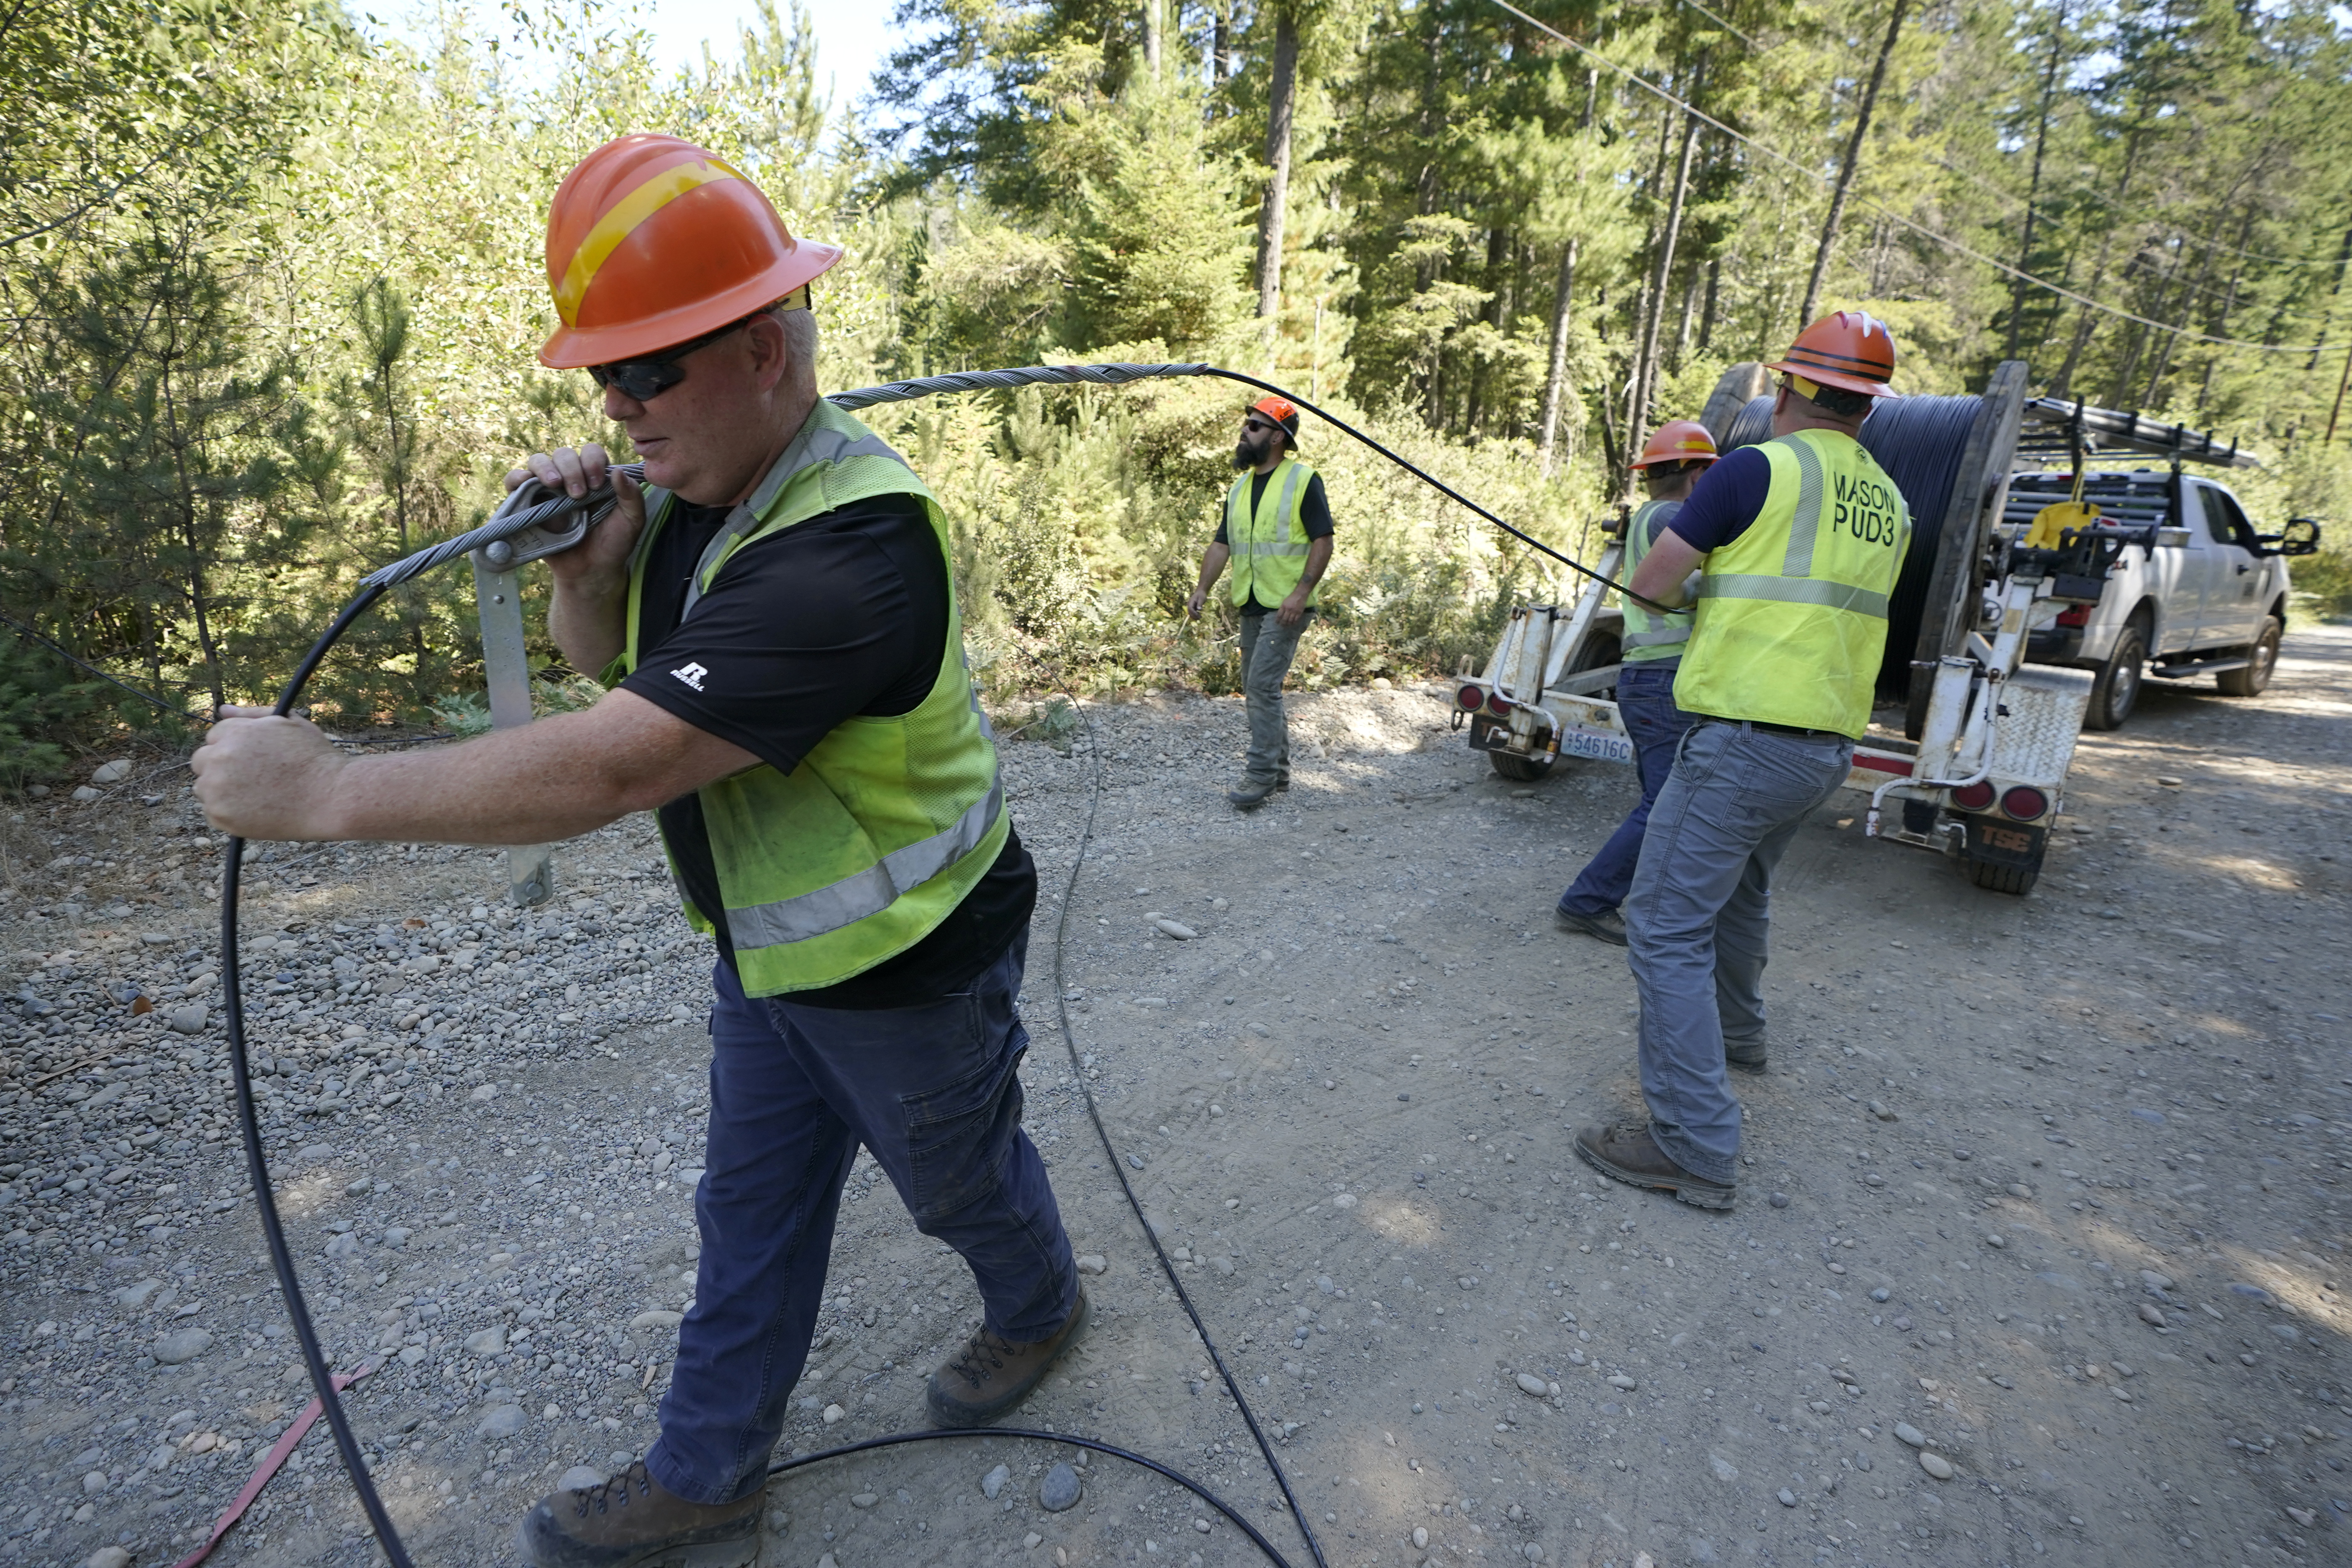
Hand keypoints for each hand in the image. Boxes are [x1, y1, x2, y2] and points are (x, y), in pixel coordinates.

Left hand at [189, 707, 347, 841]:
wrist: (331, 798)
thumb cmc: (315, 759)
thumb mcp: (290, 724)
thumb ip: (253, 714)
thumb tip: (223, 709)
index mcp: (235, 732)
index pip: (214, 736)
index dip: (235, 747)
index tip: (254, 759)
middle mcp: (220, 758)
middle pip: (201, 761)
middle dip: (221, 767)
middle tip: (253, 777)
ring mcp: (217, 788)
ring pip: (204, 787)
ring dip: (222, 789)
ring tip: (257, 794)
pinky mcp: (220, 815)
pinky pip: (212, 812)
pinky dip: (229, 812)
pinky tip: (256, 809)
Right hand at [506, 443, 644, 592]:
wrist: (592, 571)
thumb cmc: (614, 544)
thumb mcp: (632, 521)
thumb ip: (632, 495)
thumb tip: (619, 471)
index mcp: (595, 477)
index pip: (590, 452)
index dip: (592, 461)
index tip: (597, 483)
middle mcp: (570, 478)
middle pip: (563, 454)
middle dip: (571, 468)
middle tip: (579, 494)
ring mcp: (547, 490)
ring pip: (538, 461)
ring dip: (546, 468)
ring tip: (555, 485)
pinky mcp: (528, 503)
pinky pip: (514, 481)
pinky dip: (516, 477)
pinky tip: (525, 482)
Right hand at [1186, 587, 1205, 620]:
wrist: (1200, 592)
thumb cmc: (1201, 595)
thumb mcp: (1202, 599)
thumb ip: (1200, 604)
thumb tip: (1199, 609)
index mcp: (1191, 602)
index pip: (1190, 608)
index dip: (1193, 613)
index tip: (1198, 615)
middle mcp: (1189, 604)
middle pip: (1189, 612)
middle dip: (1194, 616)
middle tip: (1200, 618)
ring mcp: (1191, 606)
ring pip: (1190, 613)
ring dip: (1194, 616)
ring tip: (1200, 618)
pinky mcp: (1193, 608)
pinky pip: (1192, 613)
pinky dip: (1195, 615)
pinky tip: (1199, 616)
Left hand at [1276, 590, 1309, 627]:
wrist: (1300, 594)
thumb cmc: (1291, 597)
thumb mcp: (1284, 601)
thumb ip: (1282, 608)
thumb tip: (1280, 615)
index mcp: (1283, 606)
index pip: (1279, 615)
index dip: (1277, 620)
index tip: (1277, 623)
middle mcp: (1288, 610)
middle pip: (1284, 619)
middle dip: (1282, 624)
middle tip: (1282, 626)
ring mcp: (1294, 612)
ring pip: (1290, 621)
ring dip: (1288, 624)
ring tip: (1287, 625)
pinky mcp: (1299, 613)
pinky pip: (1296, 620)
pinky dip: (1294, 623)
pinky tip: (1292, 624)